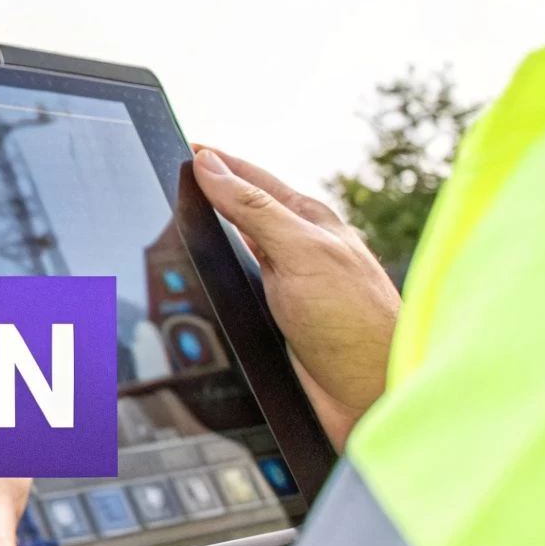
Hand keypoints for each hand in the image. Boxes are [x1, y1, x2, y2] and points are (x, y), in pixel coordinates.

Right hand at [192, 147, 400, 449]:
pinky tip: (205, 273)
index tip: (183, 147)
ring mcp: (288, 282)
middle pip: (242, 208)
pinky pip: (238, 281)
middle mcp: (299, 247)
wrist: (371, 397)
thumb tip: (211, 166)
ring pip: (238, 244)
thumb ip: (254, 209)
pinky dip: (219, 269)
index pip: (250, 177)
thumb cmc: (355, 324)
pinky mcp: (278, 316)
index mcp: (309, 220)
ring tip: (179, 216)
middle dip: (208, 191)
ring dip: (212, 230)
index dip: (216, 161)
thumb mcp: (301, 253)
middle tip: (172, 177)